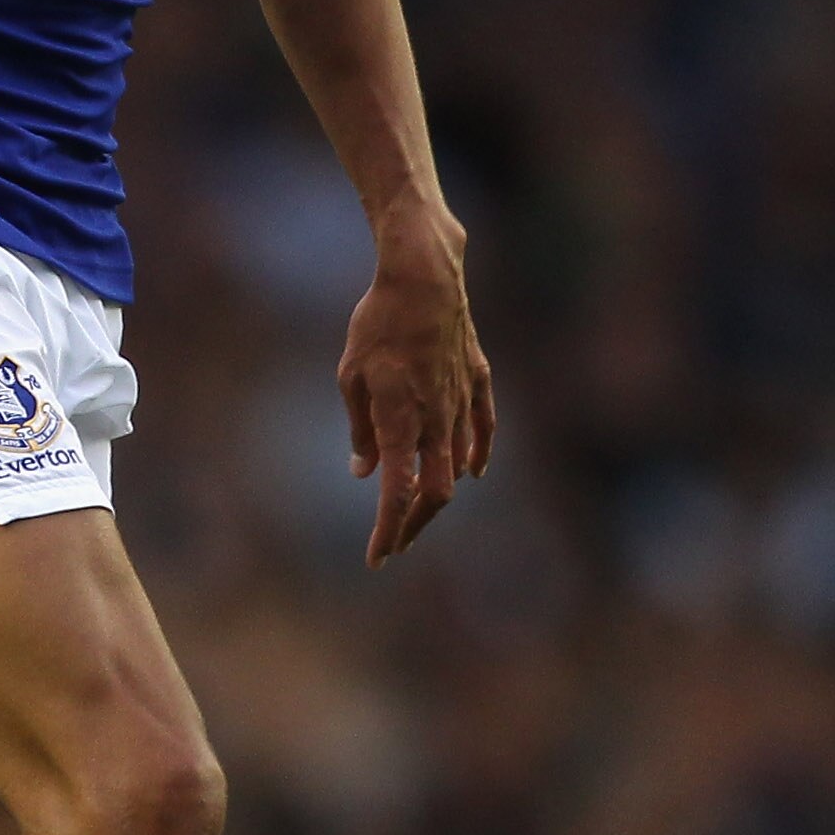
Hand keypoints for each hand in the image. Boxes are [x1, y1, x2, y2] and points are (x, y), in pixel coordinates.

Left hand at [339, 222, 492, 567]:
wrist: (424, 278)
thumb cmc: (376, 324)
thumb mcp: (350, 377)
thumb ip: (360, 429)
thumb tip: (364, 471)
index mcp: (400, 421)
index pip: (397, 493)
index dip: (388, 530)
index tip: (377, 557)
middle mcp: (437, 420)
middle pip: (435, 494)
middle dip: (414, 526)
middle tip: (395, 543)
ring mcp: (463, 401)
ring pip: (457, 466)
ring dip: (438, 493)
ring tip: (417, 510)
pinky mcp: (479, 380)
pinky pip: (483, 430)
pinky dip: (477, 456)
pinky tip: (471, 472)